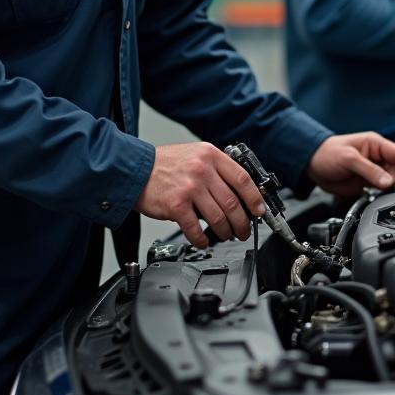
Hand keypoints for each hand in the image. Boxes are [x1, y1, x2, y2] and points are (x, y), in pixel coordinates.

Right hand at [135, 142, 265, 247]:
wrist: (135, 169)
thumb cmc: (165, 164)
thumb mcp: (195, 154)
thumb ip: (216, 169)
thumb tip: (240, 194)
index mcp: (210, 155)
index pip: (242, 178)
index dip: (255, 198)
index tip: (259, 210)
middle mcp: (202, 169)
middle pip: (233, 202)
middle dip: (242, 222)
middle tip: (243, 230)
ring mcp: (189, 187)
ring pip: (218, 217)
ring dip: (225, 231)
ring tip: (225, 235)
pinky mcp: (176, 205)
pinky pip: (196, 229)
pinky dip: (203, 239)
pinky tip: (204, 240)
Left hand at [306, 132, 394, 198]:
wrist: (310, 163)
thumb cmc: (327, 152)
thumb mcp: (349, 159)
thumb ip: (369, 170)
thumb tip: (387, 182)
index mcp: (376, 145)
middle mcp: (377, 158)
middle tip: (386, 190)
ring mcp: (372, 172)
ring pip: (389, 185)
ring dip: (387, 192)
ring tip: (374, 193)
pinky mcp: (366, 185)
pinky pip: (379, 193)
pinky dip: (379, 198)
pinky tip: (372, 199)